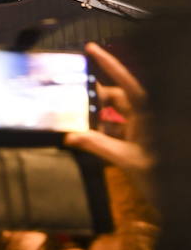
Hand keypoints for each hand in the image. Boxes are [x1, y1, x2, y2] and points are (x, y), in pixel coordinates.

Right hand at [65, 42, 152, 195]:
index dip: (110, 64)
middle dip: (95, 98)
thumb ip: (99, 146)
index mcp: (148, 115)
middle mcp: (146, 118)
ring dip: (97, 119)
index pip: (127, 84)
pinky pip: (117, 131)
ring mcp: (144, 131)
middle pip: (117, 98)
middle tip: (71, 100)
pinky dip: (103, 133)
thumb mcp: (128, 161)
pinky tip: (88, 140)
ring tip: (76, 124)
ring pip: (116, 115)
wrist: (180, 202)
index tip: (91, 48)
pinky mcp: (141, 144)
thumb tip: (70, 136)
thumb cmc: (162, 177)